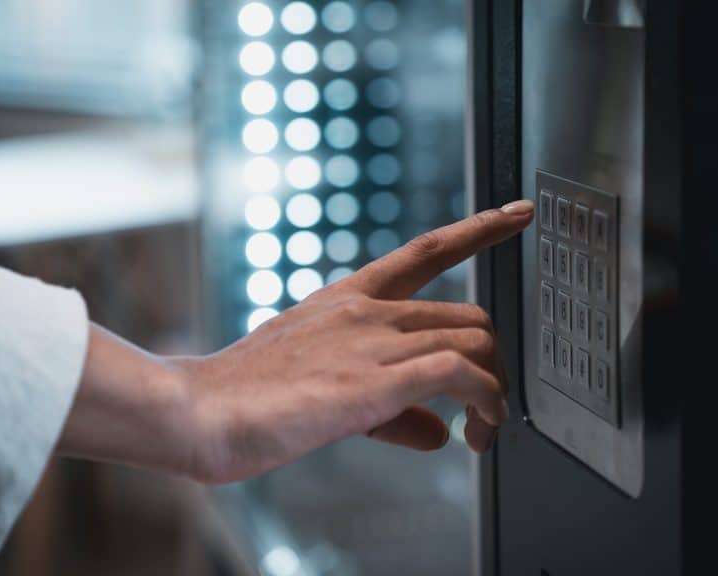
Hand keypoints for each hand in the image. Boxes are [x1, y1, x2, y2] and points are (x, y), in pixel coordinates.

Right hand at [58, 200, 533, 483]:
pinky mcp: (373, 379)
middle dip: (492, 359)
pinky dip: (486, 401)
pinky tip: (481, 429)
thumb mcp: (327, 394)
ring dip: (495, 390)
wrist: (199, 411)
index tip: (517, 214)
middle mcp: (365, 310)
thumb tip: (441, 432)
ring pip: (472, 339)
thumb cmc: (247, 403)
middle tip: (488, 407)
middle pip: (467, 313)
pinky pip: (458, 375)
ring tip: (487, 431)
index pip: (425, 252)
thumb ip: (393, 410)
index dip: (478, 230)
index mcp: (347, 300)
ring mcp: (370, 341)